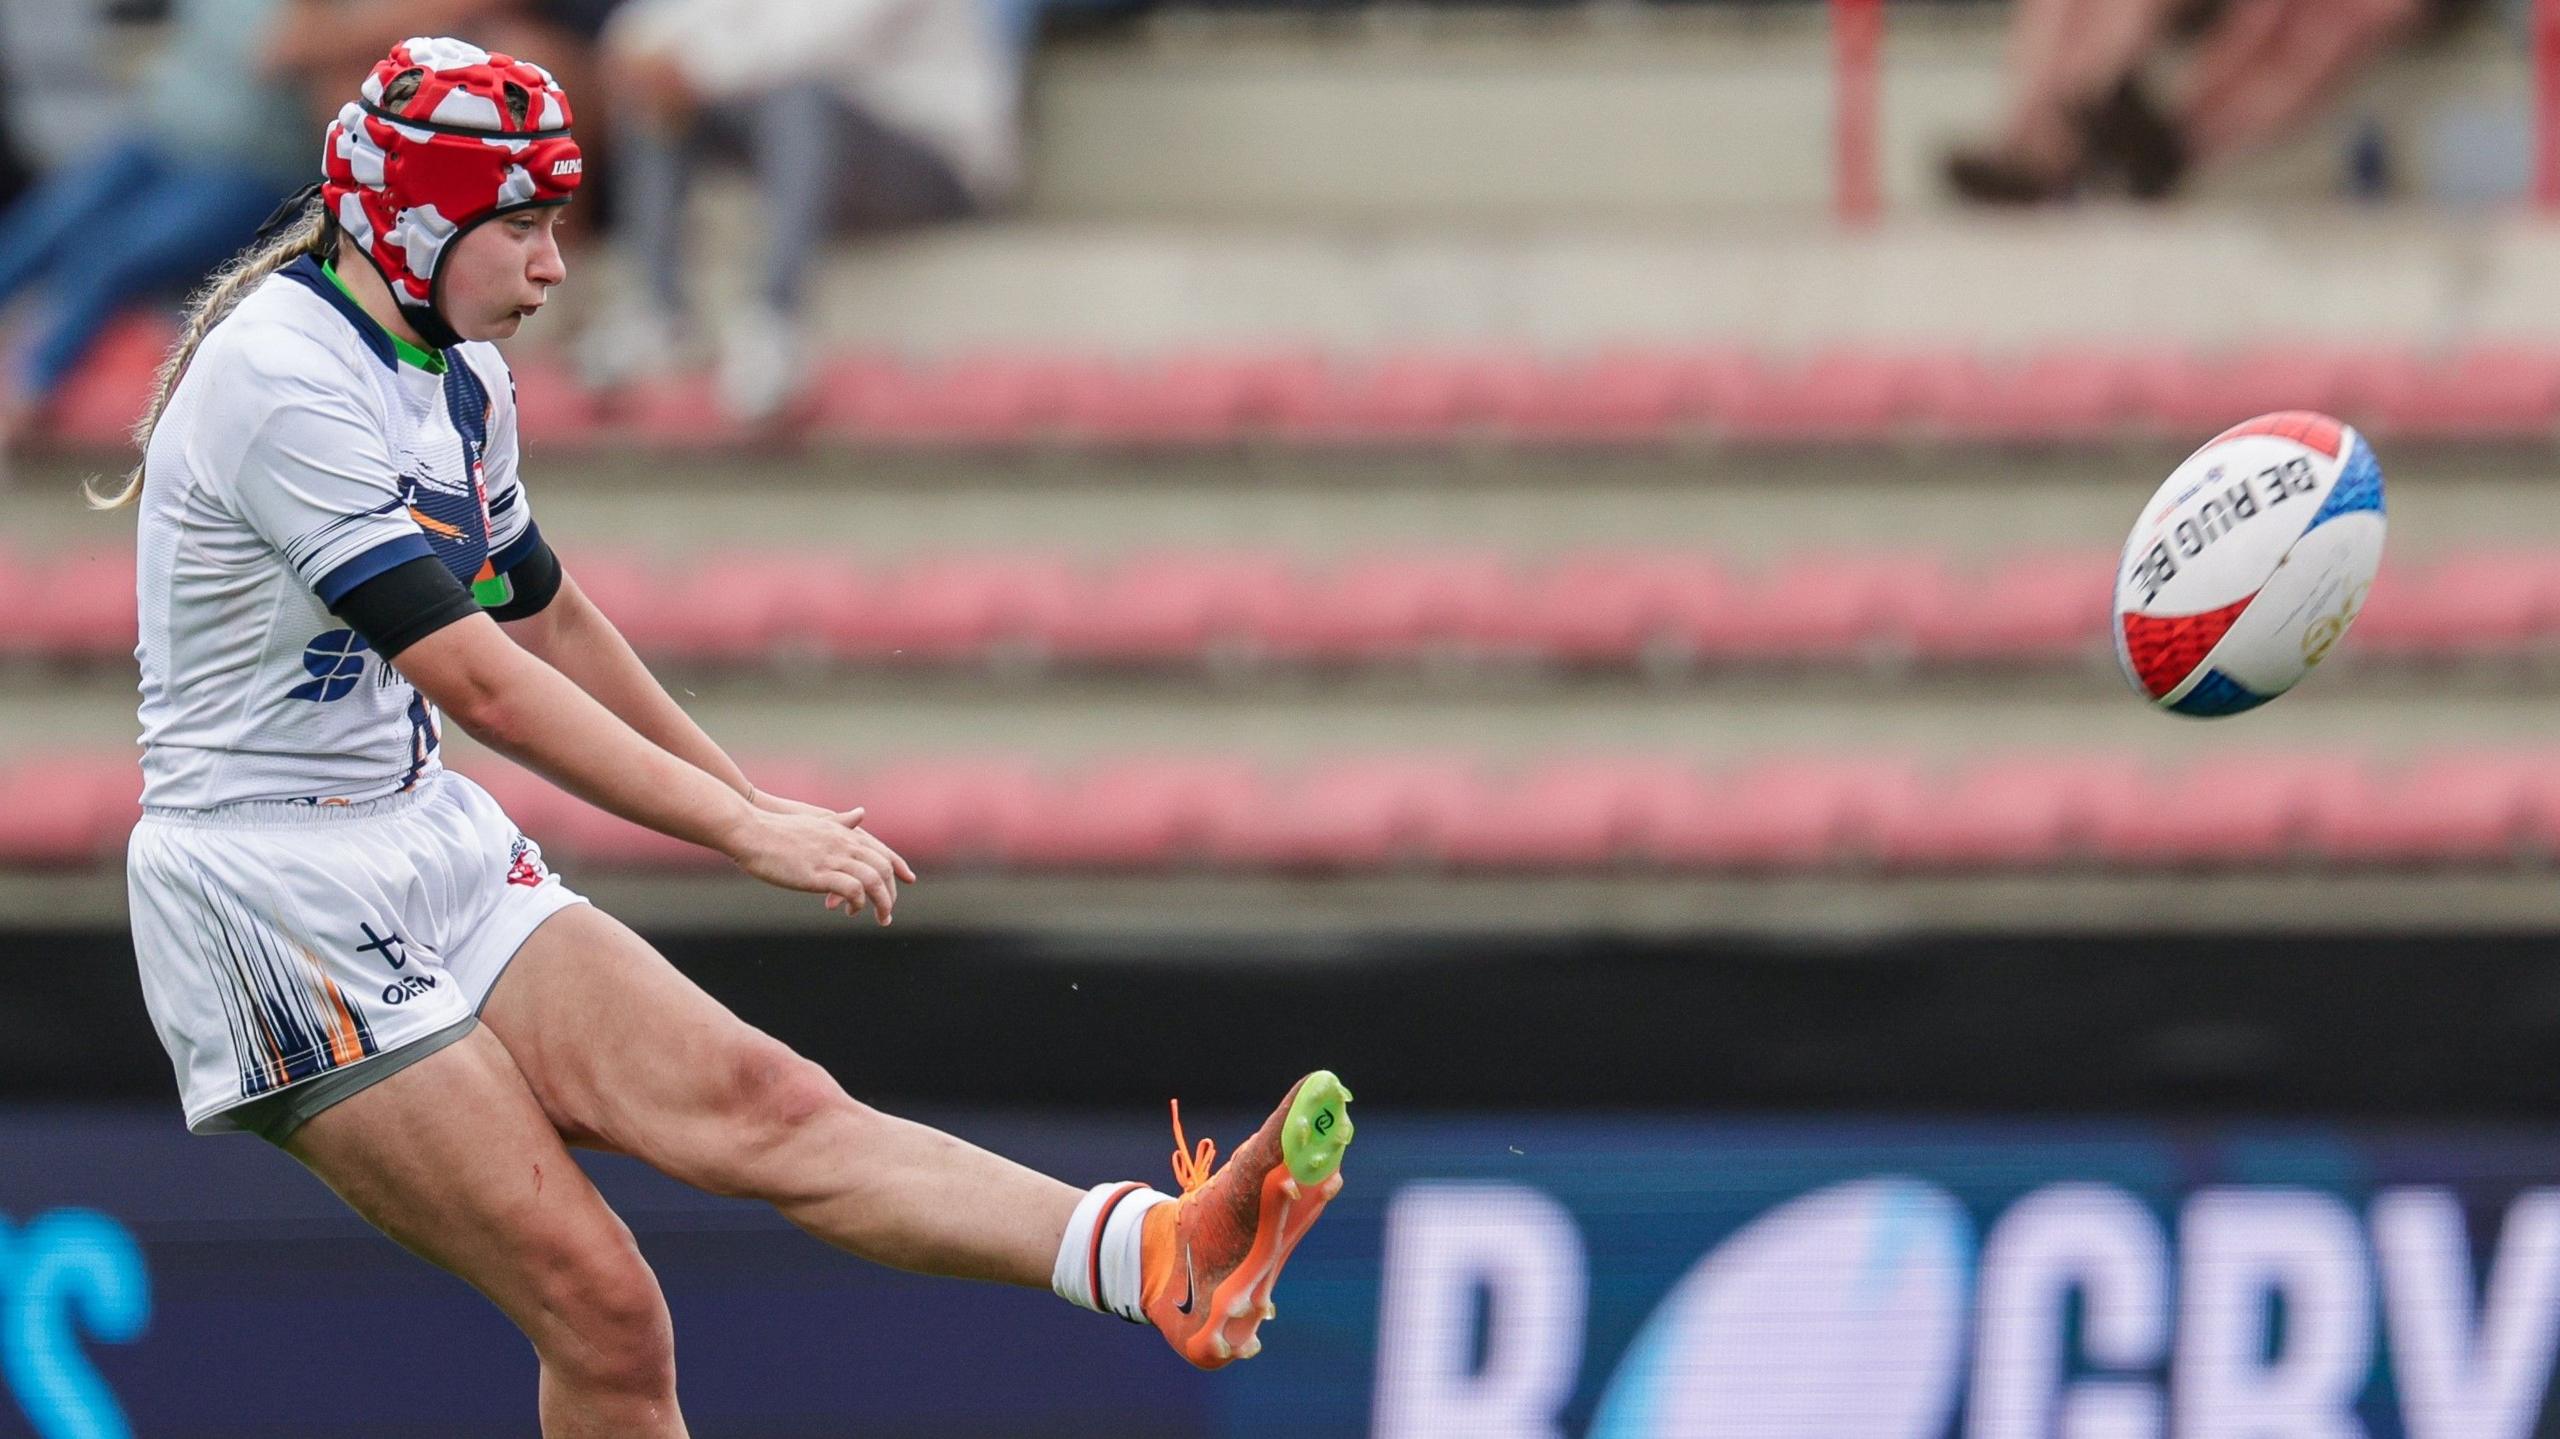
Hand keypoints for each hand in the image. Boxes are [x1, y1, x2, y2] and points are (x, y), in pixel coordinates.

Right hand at [748, 787, 918, 916]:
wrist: (749, 831)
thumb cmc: (775, 829)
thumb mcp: (814, 823)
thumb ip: (840, 822)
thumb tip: (861, 813)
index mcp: (841, 832)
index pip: (880, 849)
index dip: (898, 865)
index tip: (909, 879)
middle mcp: (842, 843)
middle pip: (882, 867)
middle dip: (891, 891)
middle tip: (888, 911)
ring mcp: (831, 857)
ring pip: (873, 880)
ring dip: (882, 902)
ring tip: (881, 918)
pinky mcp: (818, 873)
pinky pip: (852, 889)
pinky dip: (858, 902)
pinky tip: (852, 911)